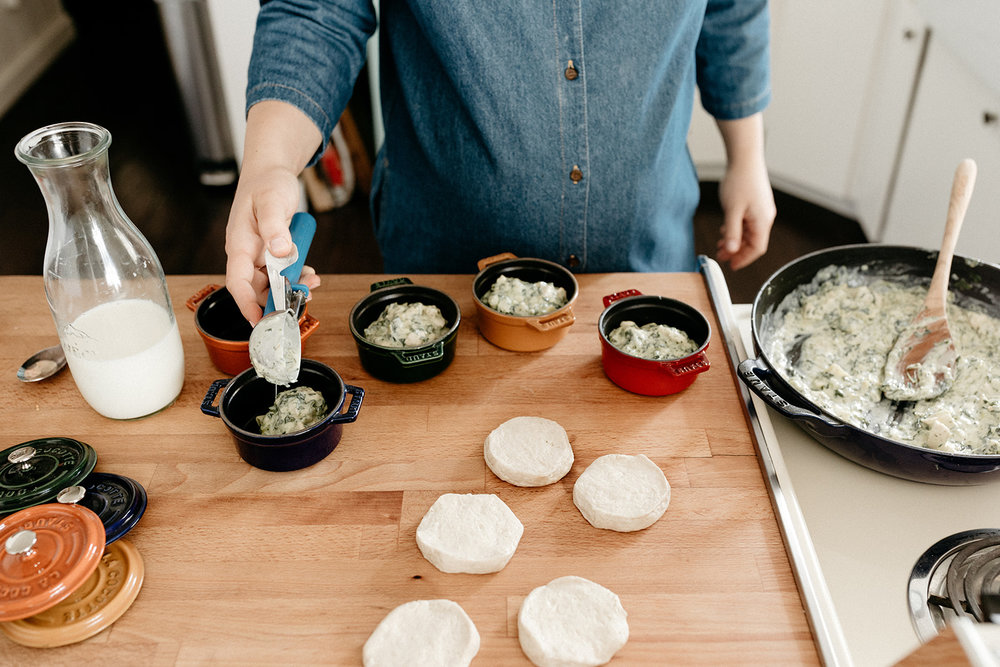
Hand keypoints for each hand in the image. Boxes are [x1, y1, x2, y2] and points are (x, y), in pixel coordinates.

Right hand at [224, 101, 323, 323]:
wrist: (270, 170)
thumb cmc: (266, 183)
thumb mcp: (272, 202)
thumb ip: (274, 227)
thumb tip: (279, 251)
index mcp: (239, 244)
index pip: (237, 283)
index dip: (247, 305)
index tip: (259, 322)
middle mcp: (246, 253)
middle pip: (256, 288)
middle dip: (277, 299)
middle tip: (302, 300)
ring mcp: (258, 253)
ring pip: (271, 282)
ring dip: (290, 287)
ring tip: (311, 284)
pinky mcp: (270, 251)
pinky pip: (281, 272)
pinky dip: (295, 276)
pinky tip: (310, 274)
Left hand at [716, 158, 775, 269]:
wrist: (745, 158)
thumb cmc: (740, 180)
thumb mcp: (732, 211)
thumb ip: (732, 232)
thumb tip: (732, 251)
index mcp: (762, 221)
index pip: (757, 248)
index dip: (744, 259)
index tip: (731, 265)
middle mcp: (765, 217)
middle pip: (753, 242)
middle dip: (737, 251)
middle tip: (722, 256)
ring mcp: (761, 210)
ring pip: (749, 232)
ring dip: (735, 241)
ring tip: (720, 245)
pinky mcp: (756, 204)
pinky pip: (747, 223)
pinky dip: (736, 229)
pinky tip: (725, 229)